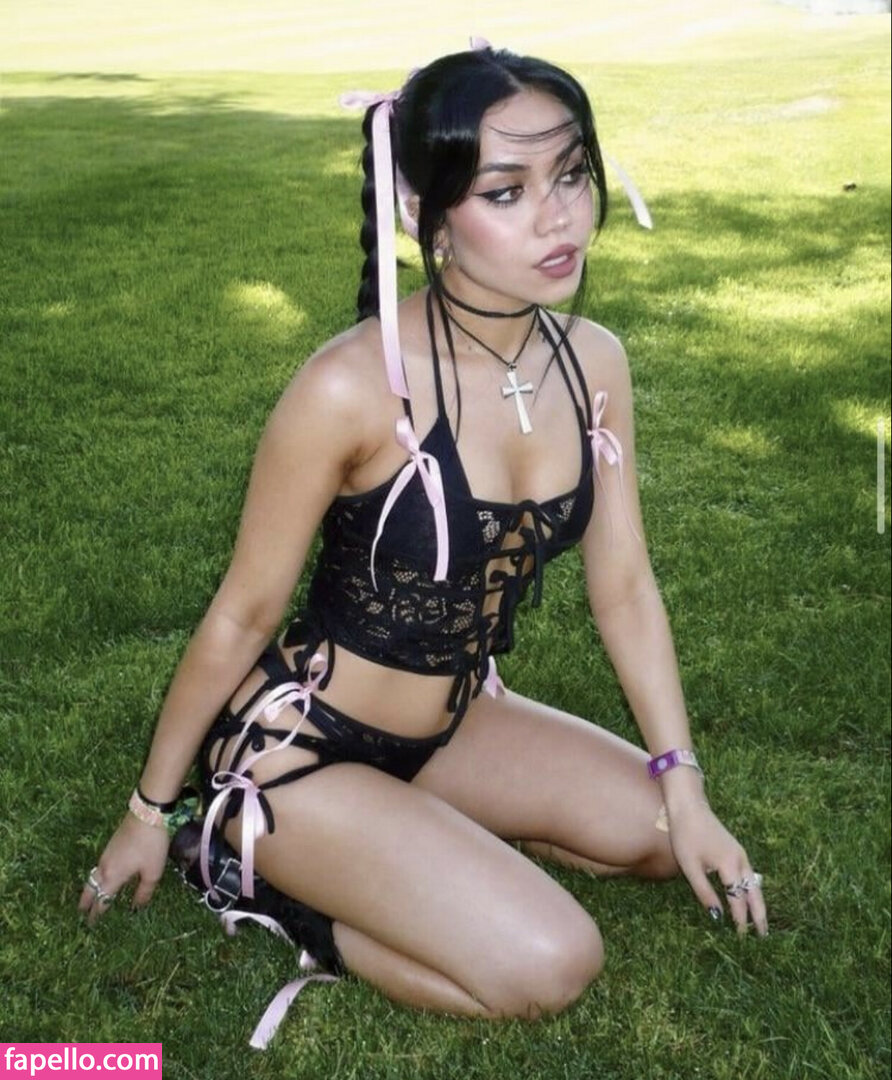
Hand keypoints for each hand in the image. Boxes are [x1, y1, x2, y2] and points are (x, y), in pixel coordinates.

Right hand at [78, 812, 170, 925]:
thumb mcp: (152, 872)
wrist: (147, 815)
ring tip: (90, 897)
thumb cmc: (151, 846)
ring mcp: (106, 854)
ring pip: (93, 876)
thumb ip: (143, 892)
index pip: (101, 900)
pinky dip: (96, 877)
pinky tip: (103, 876)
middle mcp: (105, 867)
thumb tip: (136, 907)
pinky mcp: (110, 845)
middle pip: (90, 888)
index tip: (91, 925)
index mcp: (113, 877)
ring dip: (89, 888)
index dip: (96, 913)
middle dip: (85, 902)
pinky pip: (98, 867)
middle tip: (81, 913)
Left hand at [667, 798, 767, 936]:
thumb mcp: (690, 867)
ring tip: (761, 922)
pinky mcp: (736, 850)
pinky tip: (750, 897)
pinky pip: (750, 875)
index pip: (738, 900)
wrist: (689, 807)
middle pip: (755, 894)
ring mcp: (741, 854)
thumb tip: (717, 917)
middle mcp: (741, 860)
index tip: (741, 938)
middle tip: (764, 936)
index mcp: (729, 865)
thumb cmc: (686, 836)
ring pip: (755, 884)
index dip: (740, 920)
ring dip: (758, 903)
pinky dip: (752, 890)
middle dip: (759, 915)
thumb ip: (704, 892)